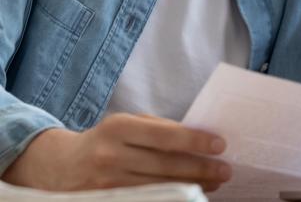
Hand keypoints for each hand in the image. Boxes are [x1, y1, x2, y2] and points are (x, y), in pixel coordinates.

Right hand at [2, 113, 231, 192]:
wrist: (58, 167)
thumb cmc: (104, 140)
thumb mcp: (126, 123)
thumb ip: (157, 129)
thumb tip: (196, 139)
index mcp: (119, 128)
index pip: (165, 136)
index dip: (195, 141)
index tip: (220, 145)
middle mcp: (111, 157)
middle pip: (165, 166)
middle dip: (200, 169)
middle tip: (226, 170)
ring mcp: (106, 186)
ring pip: (159, 189)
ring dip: (191, 188)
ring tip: (214, 185)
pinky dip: (170, 201)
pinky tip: (188, 199)